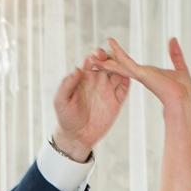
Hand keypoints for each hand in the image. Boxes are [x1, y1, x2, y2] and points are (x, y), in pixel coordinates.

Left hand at [50, 47, 131, 162]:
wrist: (77, 136)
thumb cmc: (65, 117)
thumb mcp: (61, 100)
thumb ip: (67, 84)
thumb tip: (77, 69)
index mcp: (84, 77)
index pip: (93, 59)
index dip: (97, 54)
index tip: (98, 56)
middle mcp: (98, 80)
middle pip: (109, 62)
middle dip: (113, 57)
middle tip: (114, 58)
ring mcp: (108, 90)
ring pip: (120, 72)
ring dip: (123, 67)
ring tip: (124, 65)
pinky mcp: (117, 101)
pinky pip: (125, 88)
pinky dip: (128, 81)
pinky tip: (129, 78)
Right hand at [100, 33, 190, 121]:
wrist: (182, 99)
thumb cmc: (182, 90)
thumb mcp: (180, 67)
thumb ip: (175, 53)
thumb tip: (173, 39)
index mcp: (147, 74)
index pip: (129, 66)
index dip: (118, 61)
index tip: (109, 55)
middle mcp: (140, 74)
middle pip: (119, 67)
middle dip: (107, 63)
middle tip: (93, 58)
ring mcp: (139, 74)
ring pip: (118, 64)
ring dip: (106, 60)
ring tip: (92, 55)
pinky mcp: (141, 73)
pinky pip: (126, 61)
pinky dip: (118, 51)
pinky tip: (111, 44)